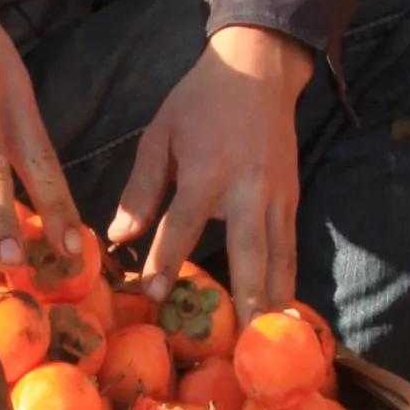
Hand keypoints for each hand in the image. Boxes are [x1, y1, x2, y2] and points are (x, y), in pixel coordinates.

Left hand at [107, 26, 309, 320]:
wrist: (259, 68)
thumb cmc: (200, 101)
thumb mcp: (159, 133)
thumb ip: (141, 188)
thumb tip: (119, 236)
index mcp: (207, 168)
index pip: (185, 221)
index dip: (169, 258)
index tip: (156, 294)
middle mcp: (247, 187)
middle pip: (248, 250)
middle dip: (244, 296)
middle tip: (240, 340)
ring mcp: (275, 195)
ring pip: (277, 256)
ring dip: (272, 299)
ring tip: (267, 339)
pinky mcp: (291, 198)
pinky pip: (289, 246)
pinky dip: (286, 280)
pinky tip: (281, 311)